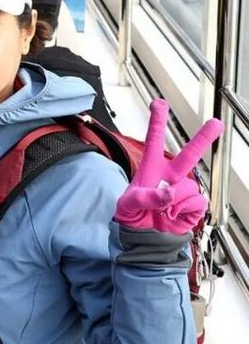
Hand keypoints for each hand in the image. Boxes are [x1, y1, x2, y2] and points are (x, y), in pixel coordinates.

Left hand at [115, 100, 222, 235]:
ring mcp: (182, 191)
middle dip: (203, 139)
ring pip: (188, 187)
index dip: (157, 122)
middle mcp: (169, 177)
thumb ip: (146, 196)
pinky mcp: (192, 206)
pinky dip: (184, 210)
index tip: (159, 103)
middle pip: (188, 155)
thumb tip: (169, 193)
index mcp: (150, 170)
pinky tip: (174, 215)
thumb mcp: (127, 205)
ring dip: (175, 201)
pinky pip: (196, 202)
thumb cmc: (132, 218)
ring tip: (162, 211)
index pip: (153, 141)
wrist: (144, 241)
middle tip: (216, 123)